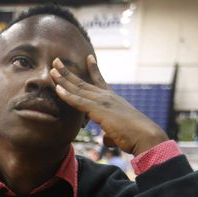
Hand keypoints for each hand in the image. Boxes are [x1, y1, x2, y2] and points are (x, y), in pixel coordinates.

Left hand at [50, 55, 167, 155]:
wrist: (144, 136)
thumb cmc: (135, 137)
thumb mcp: (119, 133)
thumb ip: (109, 134)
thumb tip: (106, 139)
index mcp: (113, 99)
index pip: (100, 81)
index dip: (93, 69)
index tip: (88, 57)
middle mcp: (107, 97)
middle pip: (83, 82)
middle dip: (68, 72)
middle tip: (57, 61)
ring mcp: (102, 101)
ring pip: (78, 88)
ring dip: (63, 79)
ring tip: (52, 68)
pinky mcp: (99, 110)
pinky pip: (78, 101)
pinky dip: (67, 95)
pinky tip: (57, 88)